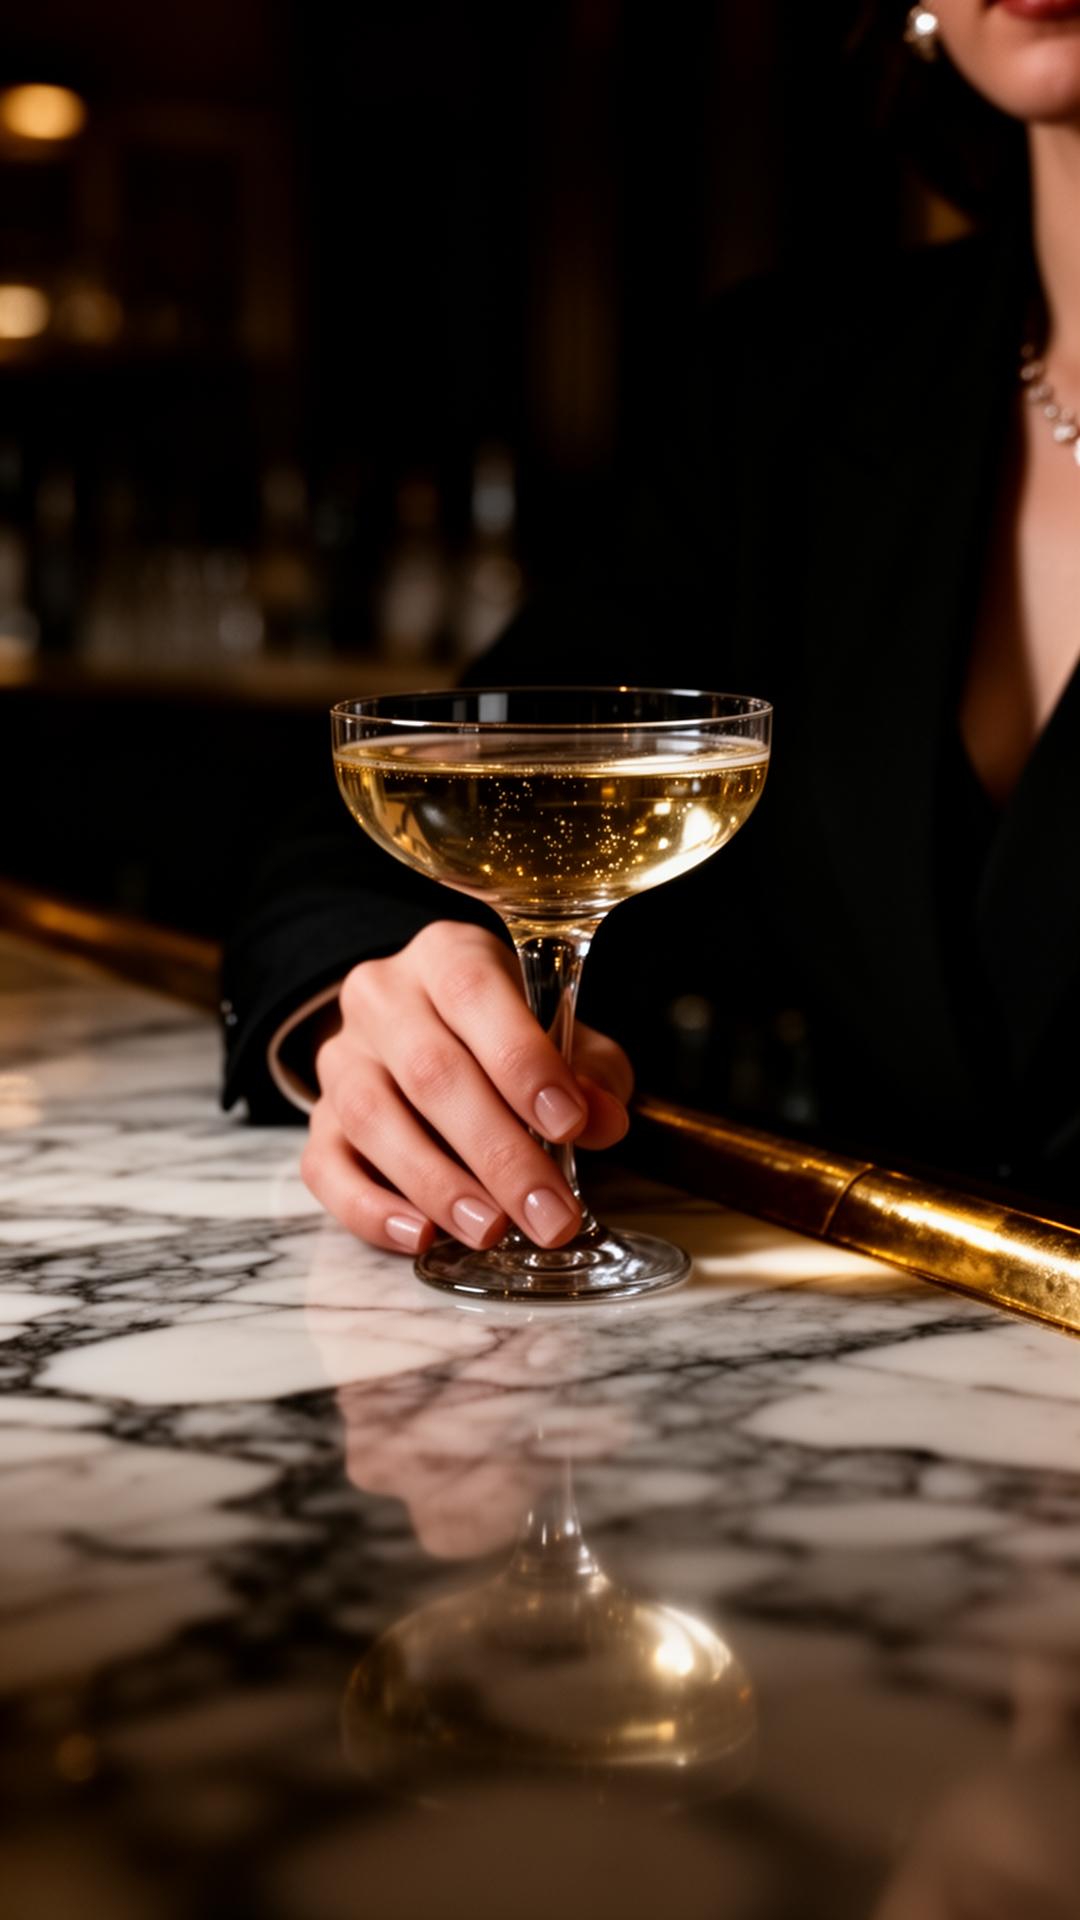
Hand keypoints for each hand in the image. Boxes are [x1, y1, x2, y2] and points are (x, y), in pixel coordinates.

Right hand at [300, 921, 632, 1256]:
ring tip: (492, 1229)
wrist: (433, 1034)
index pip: (473, 993)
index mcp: (446, 955)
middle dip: (497, 1152)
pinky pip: (325, 1167)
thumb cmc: (508, 1035)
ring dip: (437, 1184)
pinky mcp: (317, 1120)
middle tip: (548, 1214)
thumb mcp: (563, 1034)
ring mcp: (341, 1058)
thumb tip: (603, 1120)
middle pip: (429, 1071)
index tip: (569, 1124)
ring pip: (371, 1118)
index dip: (521, 1061)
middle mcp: (382, 997)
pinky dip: (369, 1209)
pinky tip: (420, 1237)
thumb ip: (589, 1070)